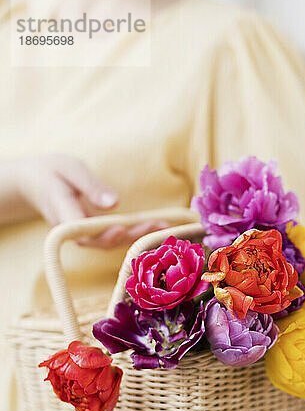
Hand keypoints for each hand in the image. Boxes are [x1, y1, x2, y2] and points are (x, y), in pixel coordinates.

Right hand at [0, 155, 167, 246]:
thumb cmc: (52, 171)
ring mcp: (82, 234)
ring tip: (163, 227)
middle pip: (101, 240)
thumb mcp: (69, 168)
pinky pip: (113, 238)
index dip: (100, 233)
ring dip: (137, 237)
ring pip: (110, 242)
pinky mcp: (92, 234)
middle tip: (155, 225)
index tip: (119, 229)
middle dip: (130, 235)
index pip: (80, 229)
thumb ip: (90, 185)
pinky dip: (134, 234)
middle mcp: (72, 229)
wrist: (34, 184)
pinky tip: (157, 227)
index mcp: (61, 210)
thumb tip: (114, 203)